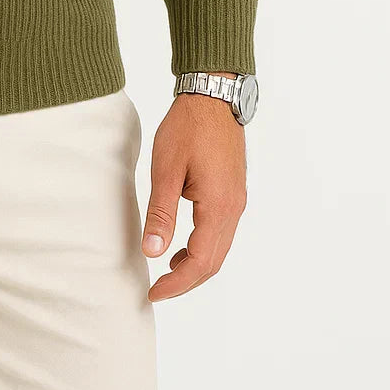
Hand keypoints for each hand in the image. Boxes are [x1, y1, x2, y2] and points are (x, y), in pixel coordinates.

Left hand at [141, 83, 247, 300]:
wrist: (213, 96)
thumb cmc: (188, 127)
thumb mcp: (166, 168)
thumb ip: (160, 212)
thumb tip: (152, 252)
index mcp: (218, 206)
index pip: (201, 261)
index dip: (177, 284)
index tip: (154, 293)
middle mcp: (233, 208)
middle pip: (214, 262)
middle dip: (186, 281)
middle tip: (158, 289)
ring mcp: (236, 200)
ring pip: (220, 248)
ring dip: (196, 265)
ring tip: (167, 270)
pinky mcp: (233, 192)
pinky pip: (221, 231)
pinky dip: (203, 246)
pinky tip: (182, 243)